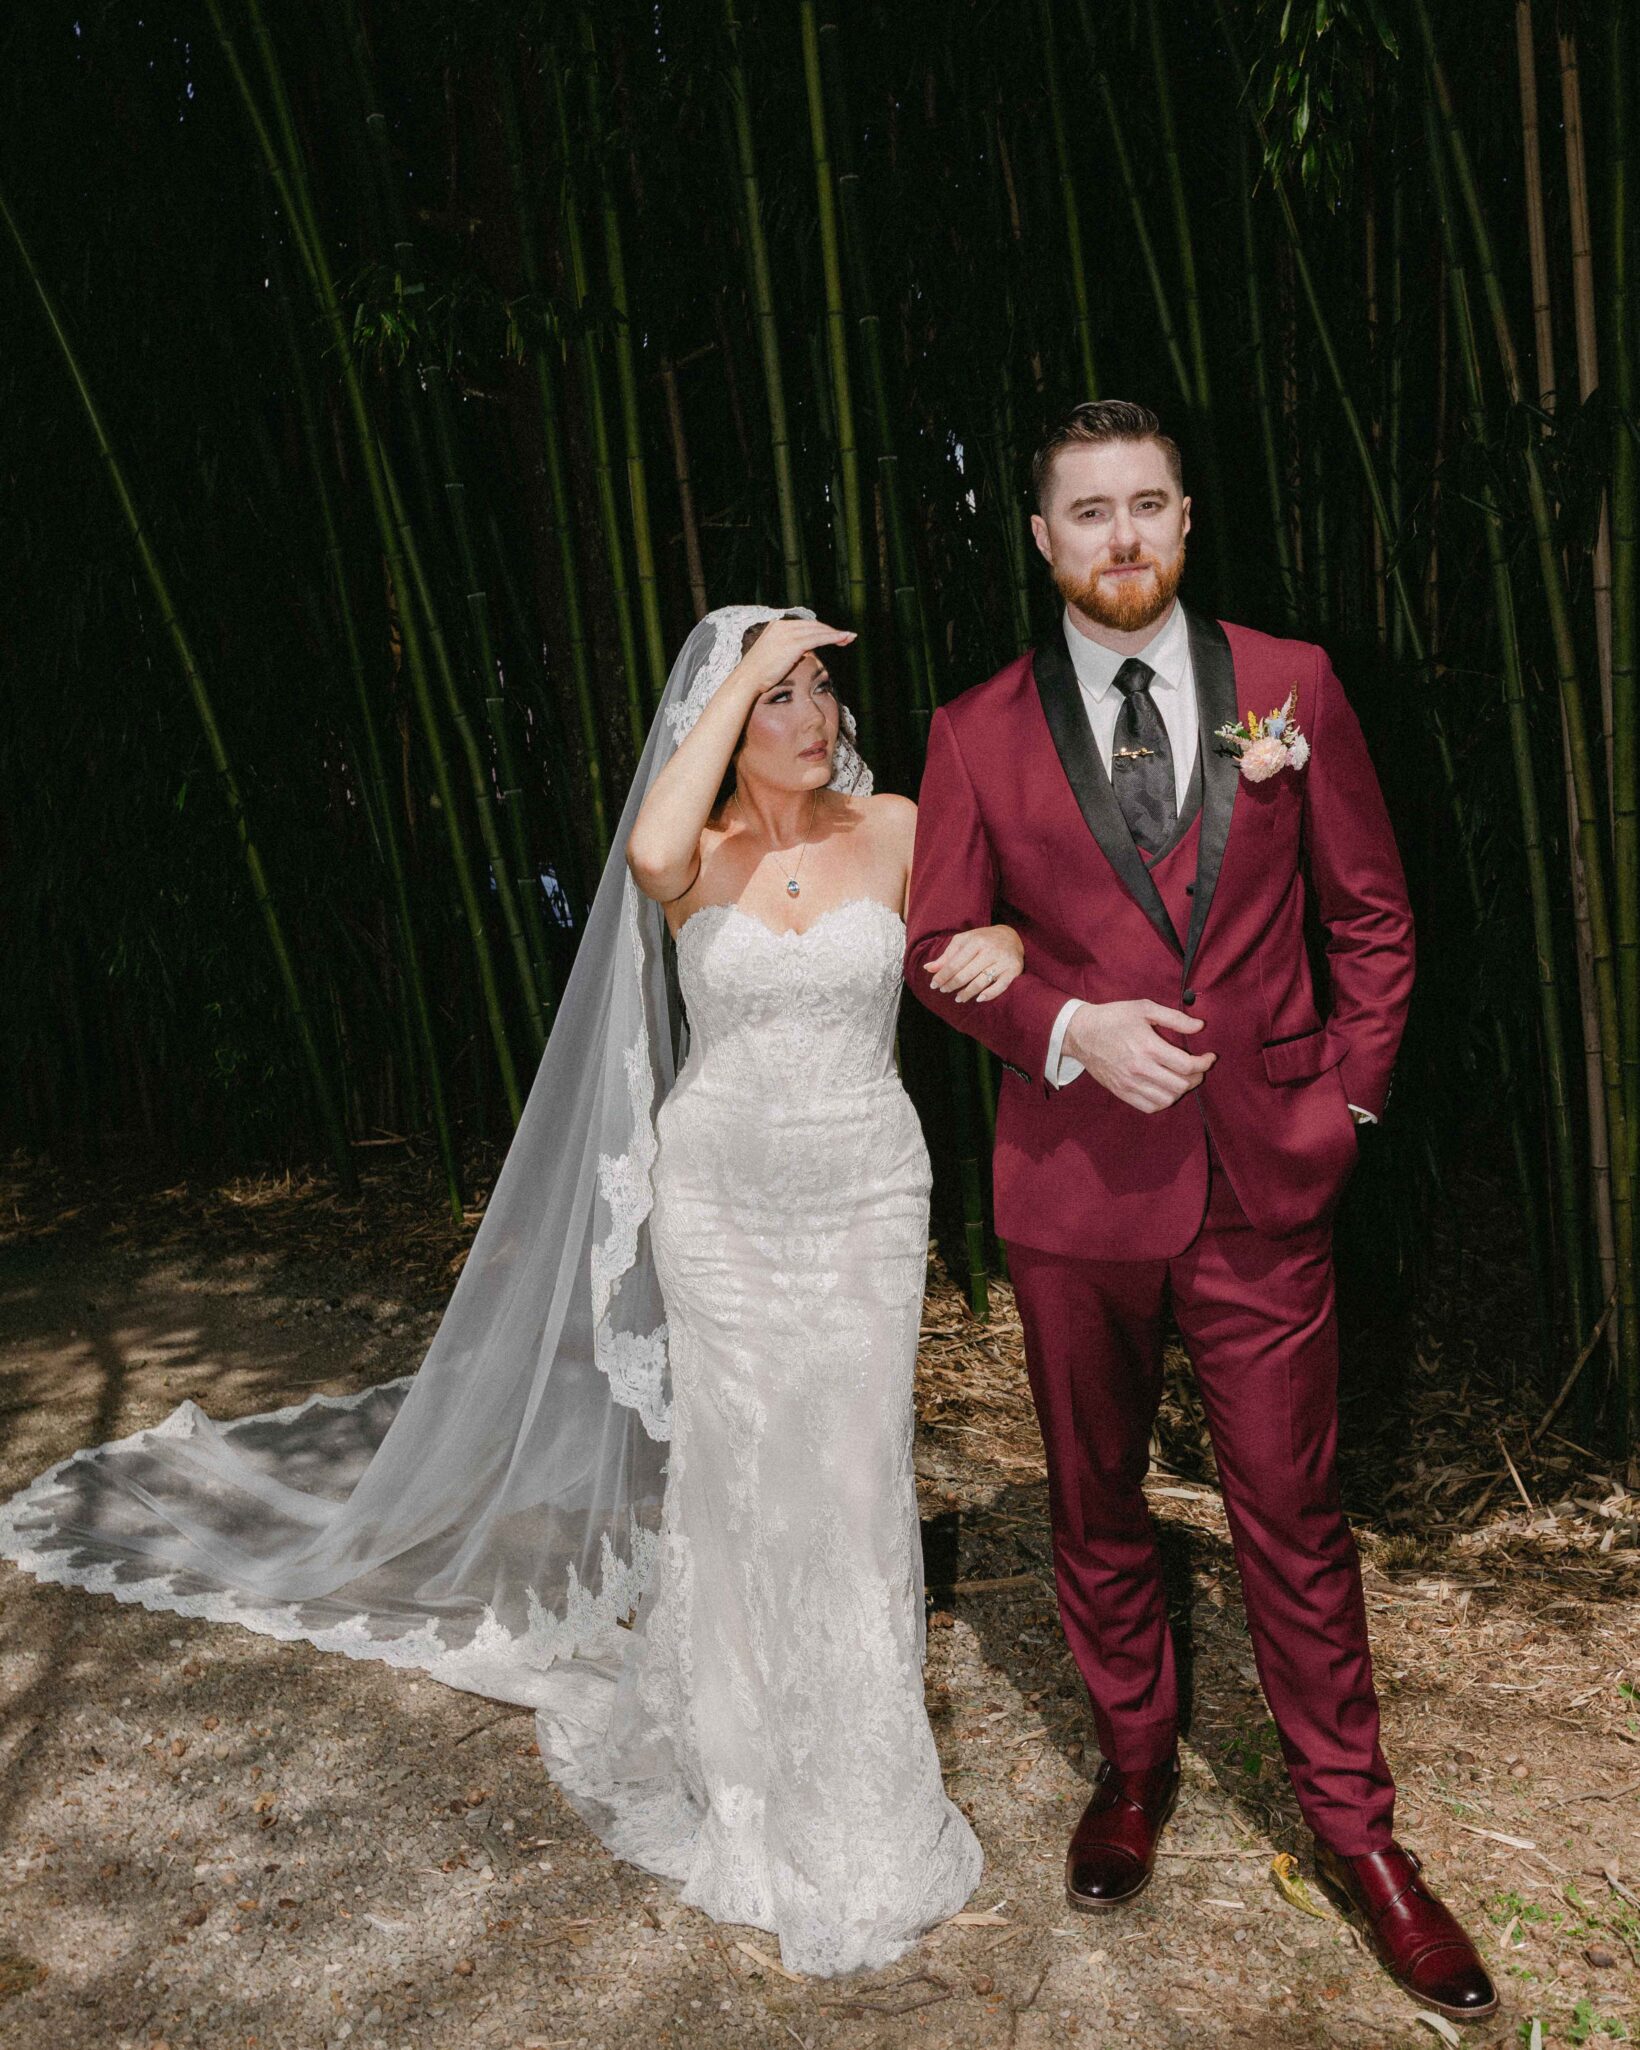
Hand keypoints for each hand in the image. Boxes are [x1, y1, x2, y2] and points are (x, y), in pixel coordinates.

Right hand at [723, 616, 855, 702]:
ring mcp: (788, 633)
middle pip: (813, 625)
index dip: (820, 630)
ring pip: (818, 630)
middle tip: (847, 636)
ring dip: (836, 634)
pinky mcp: (794, 643)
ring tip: (849, 638)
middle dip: (831, 631)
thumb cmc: (758, 674)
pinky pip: (819, 638)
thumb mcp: (772, 655)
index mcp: (776, 626)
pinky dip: (833, 638)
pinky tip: (843, 639)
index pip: (804, 625)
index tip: (833, 635)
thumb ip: (786, 650)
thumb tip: (800, 653)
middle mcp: (782, 626)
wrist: (747, 679)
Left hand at [924, 924, 1023, 1002]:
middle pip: (966, 974)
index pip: (954, 963)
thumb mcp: (963, 942)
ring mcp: (1003, 960)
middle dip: (952, 984)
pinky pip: (1001, 986)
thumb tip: (928, 969)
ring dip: (967, 993)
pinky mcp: (1014, 969)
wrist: (1011, 936)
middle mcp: (990, 950)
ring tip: (958, 998)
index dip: (942, 976)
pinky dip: (989, 994)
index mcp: (975, 941)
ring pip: (981, 981)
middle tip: (944, 991)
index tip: (934, 985)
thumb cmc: (982, 939)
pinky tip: (979, 999)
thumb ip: (947, 956)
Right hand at [1062, 999, 1215, 1111]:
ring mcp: (1129, 1083)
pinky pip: (1149, 1107)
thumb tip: (1200, 1026)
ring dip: (1181, 1091)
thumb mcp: (1144, 1008)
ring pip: (1167, 1099)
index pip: (1187, 1065)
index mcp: (1148, 1046)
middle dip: (1197, 1078)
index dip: (1204, 1064)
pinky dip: (1163, 1101)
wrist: (1080, 1033)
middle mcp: (1140, 1068)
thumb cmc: (1113, 1017)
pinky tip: (1166, 1089)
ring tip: (1182, 1079)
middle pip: (1181, 1085)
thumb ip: (1174, 1018)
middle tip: (1198, 1068)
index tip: (1209, 1057)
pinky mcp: (1121, 1092)